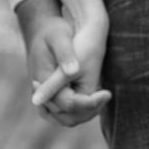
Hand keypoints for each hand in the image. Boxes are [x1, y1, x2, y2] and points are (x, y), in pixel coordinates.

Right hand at [15, 0, 110, 126]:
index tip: (108, 93)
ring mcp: (44, 97)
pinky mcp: (49, 96)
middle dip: (88, 112)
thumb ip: (65, 55)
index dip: (90, 103)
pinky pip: (63, 114)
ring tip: (101, 99)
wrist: (40, 28)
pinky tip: (93, 99)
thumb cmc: (52, 30)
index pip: (68, 104)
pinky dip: (78, 112)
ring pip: (64, 119)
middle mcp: (41, 94)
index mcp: (43, 81)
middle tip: (106, 97)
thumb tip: (73, 71)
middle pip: (66, 118)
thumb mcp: (59, 37)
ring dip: (84, 114)